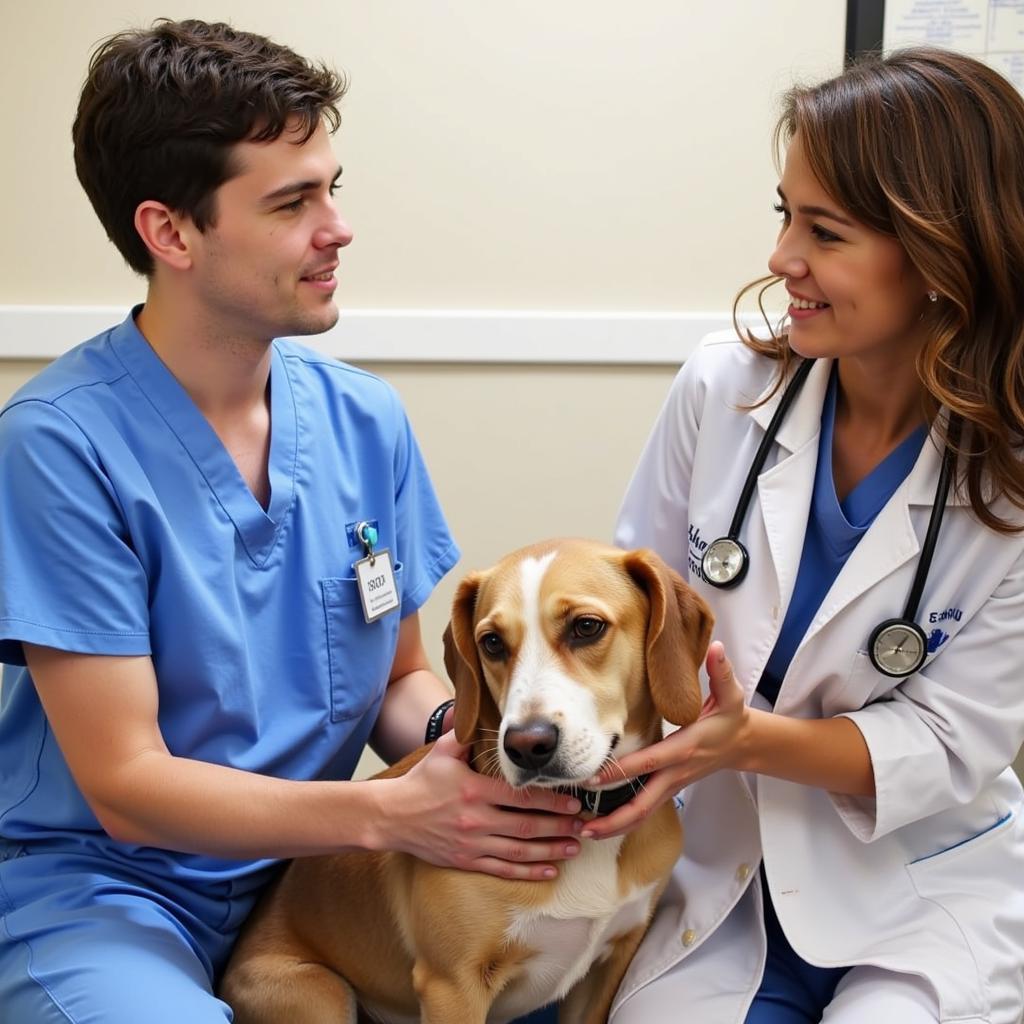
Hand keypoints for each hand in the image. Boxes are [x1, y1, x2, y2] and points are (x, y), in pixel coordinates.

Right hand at [377, 730, 583, 879]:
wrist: (392, 817)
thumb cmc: (421, 781)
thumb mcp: (443, 752)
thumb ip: (467, 734)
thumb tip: (486, 713)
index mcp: (474, 790)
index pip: (521, 796)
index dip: (551, 800)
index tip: (574, 800)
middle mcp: (476, 819)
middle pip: (527, 826)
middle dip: (560, 826)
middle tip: (584, 825)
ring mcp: (472, 844)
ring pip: (519, 851)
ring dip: (550, 850)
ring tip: (574, 848)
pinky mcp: (466, 860)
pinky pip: (503, 869)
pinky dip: (528, 872)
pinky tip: (549, 870)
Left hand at [579, 641, 748, 839]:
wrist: (744, 744)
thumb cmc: (731, 718)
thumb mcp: (731, 693)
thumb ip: (721, 672)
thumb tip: (717, 649)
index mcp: (684, 749)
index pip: (649, 763)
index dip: (622, 772)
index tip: (594, 779)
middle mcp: (676, 772)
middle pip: (643, 803)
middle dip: (615, 818)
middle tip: (584, 826)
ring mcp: (672, 784)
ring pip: (643, 813)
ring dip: (616, 826)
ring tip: (585, 833)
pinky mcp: (669, 788)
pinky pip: (645, 809)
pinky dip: (624, 820)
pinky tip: (601, 825)